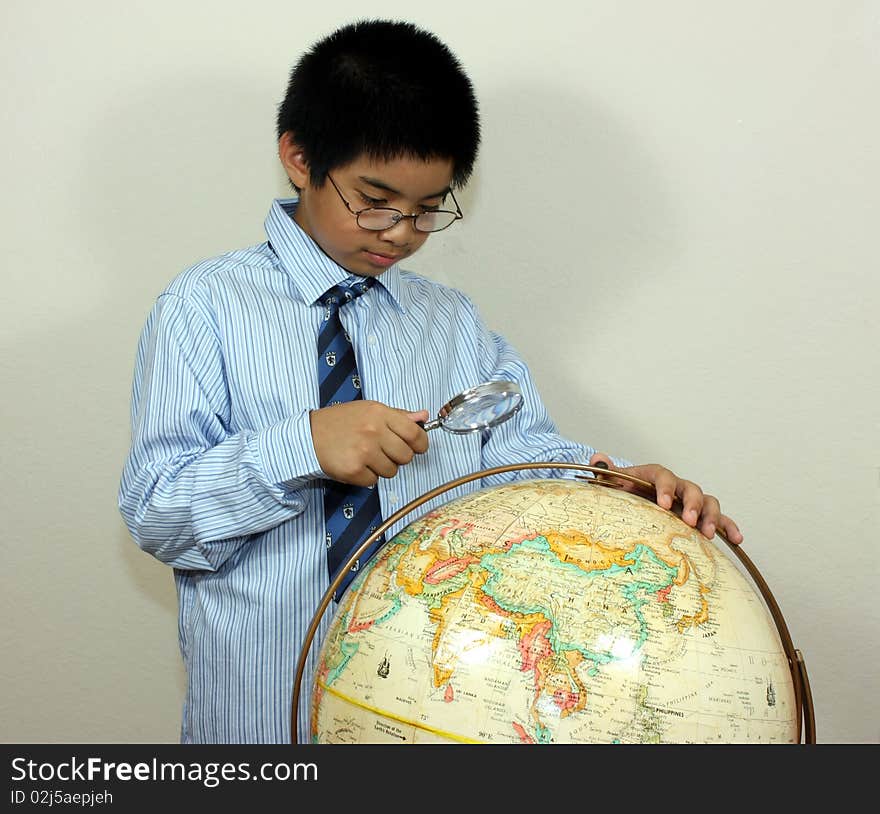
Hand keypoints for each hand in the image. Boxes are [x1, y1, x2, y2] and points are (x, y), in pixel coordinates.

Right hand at [311, 401, 429, 486]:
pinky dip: (367, 476)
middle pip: (406, 456)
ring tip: (366, 456)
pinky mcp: (354, 470)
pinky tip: (356, 464)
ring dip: (382, 467)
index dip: (421, 443)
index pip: (415, 433)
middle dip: (398, 457)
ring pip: (392, 471)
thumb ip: (398, 415)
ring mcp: (363, 452)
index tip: (418, 447)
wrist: (309, 436)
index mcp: (379, 414)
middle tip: (383, 451)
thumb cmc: (340, 422)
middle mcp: (373, 431)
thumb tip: (423, 416)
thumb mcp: (369, 410)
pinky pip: (374, 480)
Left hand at [589, 453, 743, 544]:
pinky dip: (729, 526)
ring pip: (709, 501)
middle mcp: (677, 486)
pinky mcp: (702, 516)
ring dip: (711, 516)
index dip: (666, 488)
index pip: (663, 476)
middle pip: (691, 488)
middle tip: (689, 521)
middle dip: (692, 504)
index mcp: (655, 477)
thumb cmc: (625, 493)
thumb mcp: (613, 484)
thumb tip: (597, 459)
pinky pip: (720, 519)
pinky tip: (736, 539)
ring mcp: (691, 501)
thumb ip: (606, 474)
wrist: (635, 499)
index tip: (664, 504)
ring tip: (708, 534)